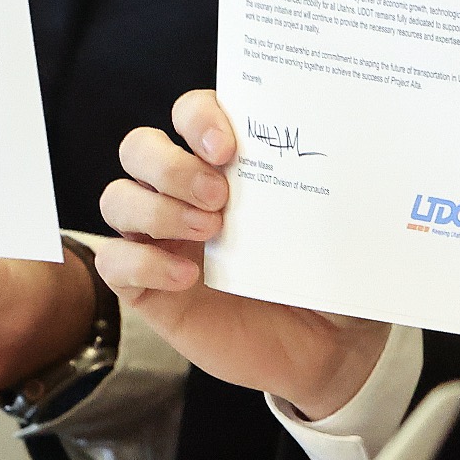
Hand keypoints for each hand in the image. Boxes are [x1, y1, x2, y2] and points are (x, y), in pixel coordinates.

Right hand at [95, 89, 388, 417]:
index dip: (199, 117)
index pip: (191, 112)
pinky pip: (114, 262)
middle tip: (219, 195)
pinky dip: (143, 263)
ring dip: (157, 209)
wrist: (323, 347)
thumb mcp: (336, 224)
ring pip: (117, 197)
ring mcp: (160, 238)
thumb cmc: (327, 271)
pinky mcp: (146, 287)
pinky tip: (188, 279)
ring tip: (211, 232)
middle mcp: (183, 191)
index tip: (228, 148)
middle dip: (171, 164)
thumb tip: (346, 152)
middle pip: (140, 146)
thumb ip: (328, 188)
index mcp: (226, 162)